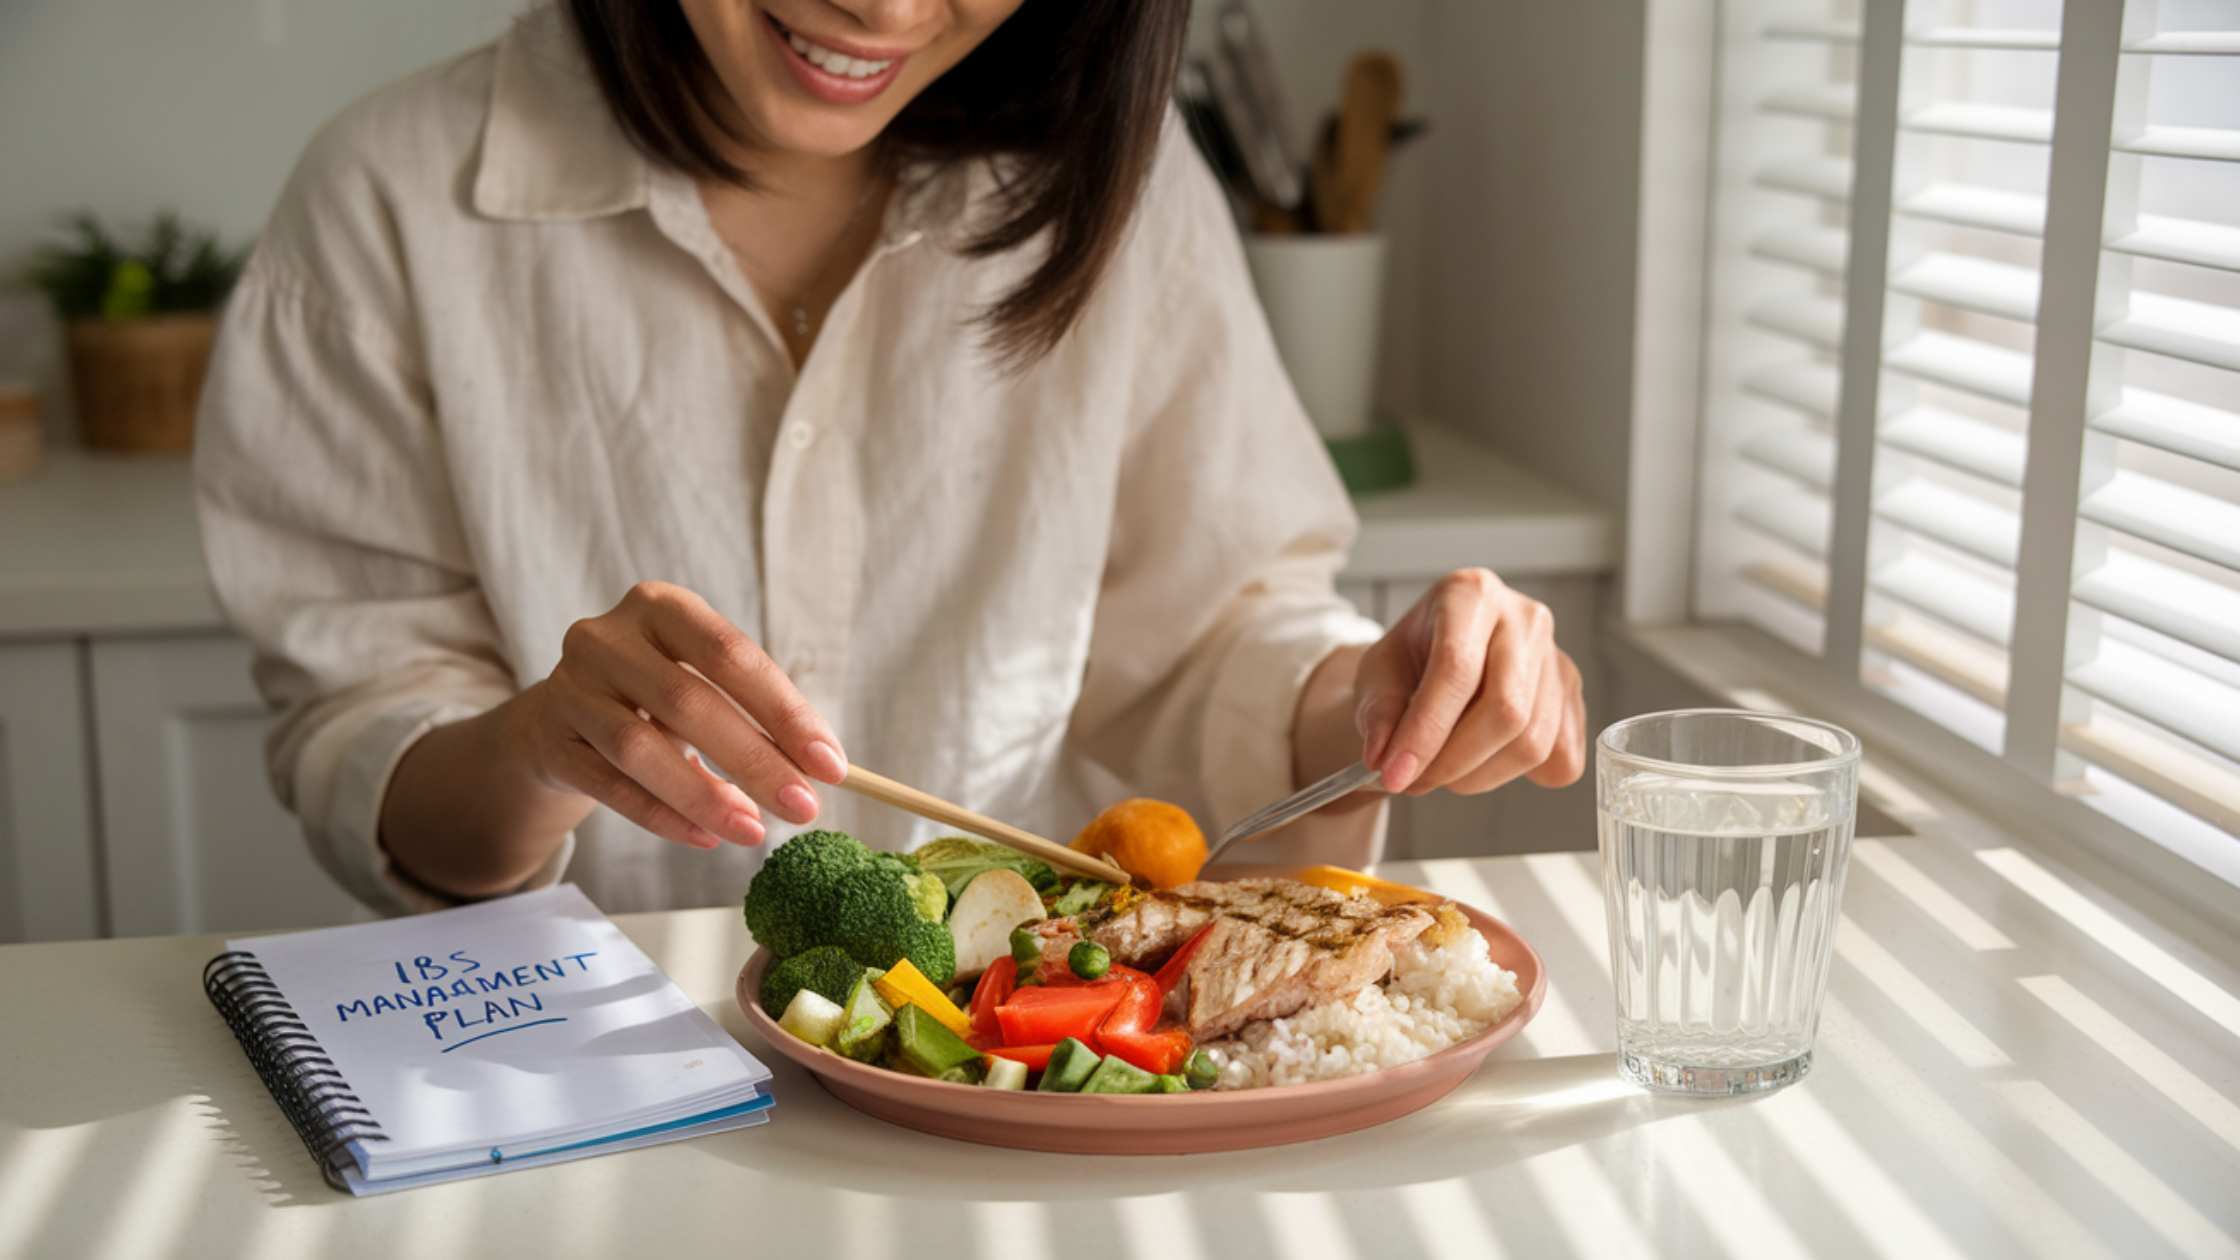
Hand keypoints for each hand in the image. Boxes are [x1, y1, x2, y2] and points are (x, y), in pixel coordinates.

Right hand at [509, 581, 846, 849]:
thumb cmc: (654, 698)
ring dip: (705, 796)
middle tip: (804, 807)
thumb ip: (753, 716)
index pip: (730, 653)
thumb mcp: (701, 684)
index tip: (830, 765)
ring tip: (753, 830)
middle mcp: (606, 638)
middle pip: (688, 701)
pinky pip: (609, 786)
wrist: (560, 721)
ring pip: (640, 748)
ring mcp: (568, 688)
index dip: (784, 710)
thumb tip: (821, 767)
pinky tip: (706, 838)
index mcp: (659, 606)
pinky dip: (661, 815)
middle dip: (754, 760)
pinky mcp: (550, 741)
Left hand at [1353, 569, 1585, 795]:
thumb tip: (1383, 758)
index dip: (1425, 731)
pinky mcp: (1573, 693)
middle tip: (1414, 782)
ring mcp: (1557, 656)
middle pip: (1506, 710)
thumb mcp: (1378, 672)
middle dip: (1453, 762)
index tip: (1395, 775)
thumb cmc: (1411, 657)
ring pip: (1532, 742)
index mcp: (1470, 594)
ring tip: (1441, 771)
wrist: (1441, 652)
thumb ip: (1377, 712)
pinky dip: (1518, 776)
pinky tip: (1483, 760)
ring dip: (1478, 776)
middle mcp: (1524, 618)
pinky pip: (1560, 758)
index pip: (1456, 668)